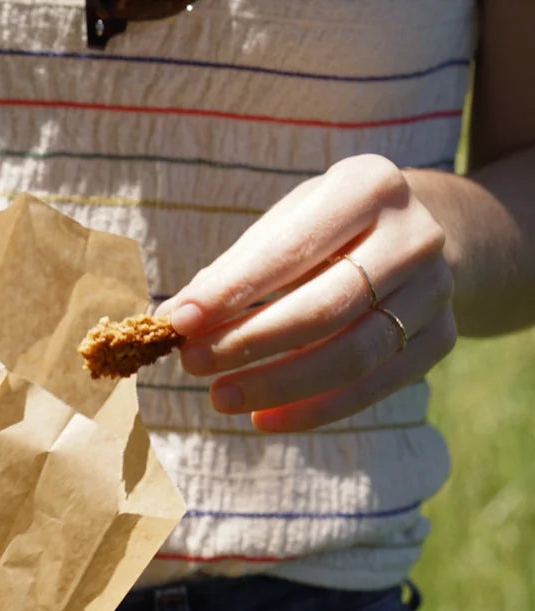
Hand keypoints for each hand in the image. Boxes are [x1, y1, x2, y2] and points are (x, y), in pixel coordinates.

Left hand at [157, 154, 456, 431]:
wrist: (412, 238)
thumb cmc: (325, 233)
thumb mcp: (283, 228)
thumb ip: (233, 272)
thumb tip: (174, 320)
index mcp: (369, 187)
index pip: (292, 250)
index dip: (232, 291)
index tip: (180, 322)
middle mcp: (415, 235)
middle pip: (326, 307)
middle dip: (250, 342)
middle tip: (192, 364)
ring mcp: (436, 290)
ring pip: (352, 354)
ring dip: (278, 384)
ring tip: (220, 397)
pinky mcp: (440, 339)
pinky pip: (373, 388)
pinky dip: (313, 410)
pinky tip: (263, 418)